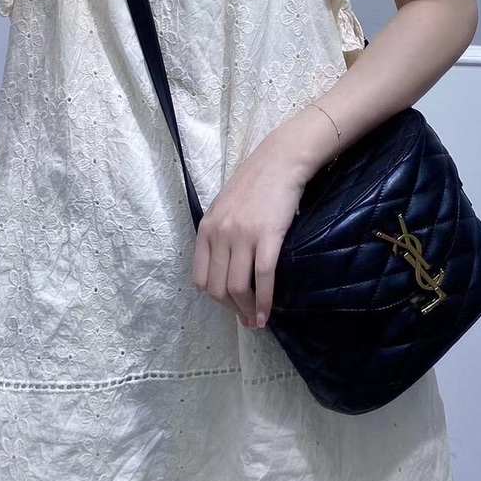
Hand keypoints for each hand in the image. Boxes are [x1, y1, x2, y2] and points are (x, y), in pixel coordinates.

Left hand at [191, 108, 338, 328]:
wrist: (280, 160)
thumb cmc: (256, 182)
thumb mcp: (225, 207)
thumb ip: (219, 233)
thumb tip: (223, 265)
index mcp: (206, 228)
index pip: (200, 277)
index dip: (214, 298)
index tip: (229, 305)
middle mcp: (219, 234)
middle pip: (217, 288)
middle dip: (232, 310)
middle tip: (246, 319)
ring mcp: (242, 236)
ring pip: (237, 288)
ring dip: (247, 311)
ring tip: (257, 320)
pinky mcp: (267, 237)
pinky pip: (263, 278)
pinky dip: (264, 302)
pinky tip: (268, 314)